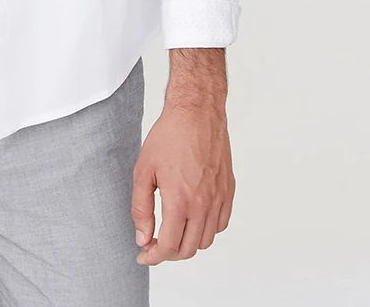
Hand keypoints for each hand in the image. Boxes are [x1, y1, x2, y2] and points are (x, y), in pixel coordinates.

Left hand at [131, 96, 234, 263]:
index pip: (169, 246)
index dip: (153, 256)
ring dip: (187, 243)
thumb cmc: (169, 135)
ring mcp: (219, 198)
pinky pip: (220, 224)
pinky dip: (206, 230)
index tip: (144, 255)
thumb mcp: (143, 170)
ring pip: (206, 240)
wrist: (197, 112)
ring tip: (172, 232)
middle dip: (168, 253)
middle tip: (154, 244)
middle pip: (188, 249)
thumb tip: (143, 237)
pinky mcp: (228, 190)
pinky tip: (192, 219)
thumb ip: (141, 208)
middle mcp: (204, 204)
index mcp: (181, 200)